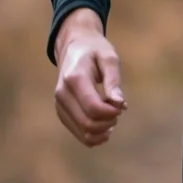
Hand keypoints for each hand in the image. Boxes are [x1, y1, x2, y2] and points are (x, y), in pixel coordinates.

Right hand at [53, 8, 126, 147]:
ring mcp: (59, 105)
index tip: (122, 105)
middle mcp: (62, 94)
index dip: (112, 112)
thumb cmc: (95, 51)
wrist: (73, 48)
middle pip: (87, 123)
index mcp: (74, 79)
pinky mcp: (61, 113)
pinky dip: (94, 135)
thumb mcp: (109, 58)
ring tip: (112, 118)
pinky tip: (105, 126)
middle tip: (119, 110)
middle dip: (108, 123)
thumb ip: (114, 80)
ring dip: (102, 131)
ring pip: (82, 133)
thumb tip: (120, 104)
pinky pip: (78, 133)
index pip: (93, 108)